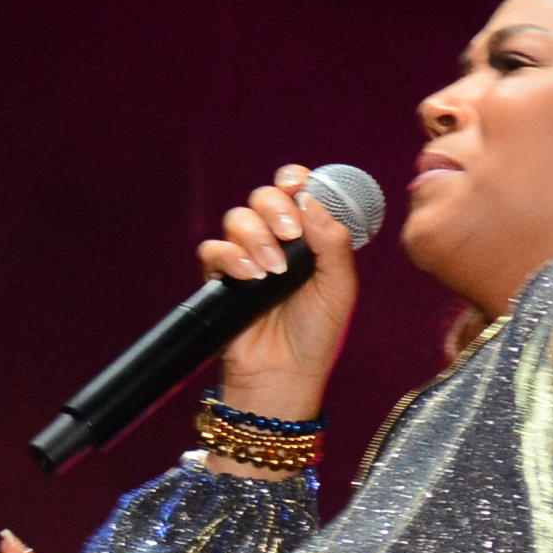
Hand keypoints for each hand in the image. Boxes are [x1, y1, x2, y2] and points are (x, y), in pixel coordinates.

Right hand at [203, 164, 363, 421]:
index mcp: (307, 238)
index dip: (294, 180)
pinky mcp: (220, 279)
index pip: (296, 193)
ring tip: (272, 272)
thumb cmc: (317, 334)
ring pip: (237, 219)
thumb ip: (332, 240)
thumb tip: (311, 199)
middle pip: (263, 197)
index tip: (298, 184)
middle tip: (290, 235)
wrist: (284, 373)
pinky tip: (249, 278)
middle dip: (276, 209)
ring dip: (256, 238)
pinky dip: (230, 257)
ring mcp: (246, 258)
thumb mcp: (339, 286)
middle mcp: (275, 241)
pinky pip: (213, 249)